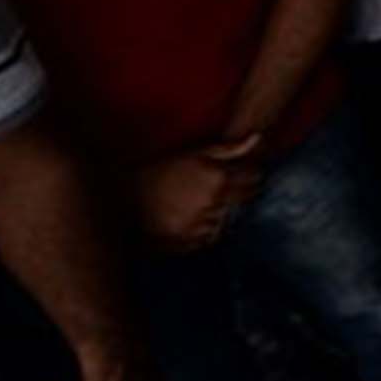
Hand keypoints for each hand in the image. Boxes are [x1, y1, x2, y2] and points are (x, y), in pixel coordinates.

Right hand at [132, 142, 262, 251]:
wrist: (122, 196)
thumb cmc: (160, 170)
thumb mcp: (194, 153)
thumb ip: (229, 149)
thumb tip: (258, 138)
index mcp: (217, 177)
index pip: (254, 179)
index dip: (249, 176)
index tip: (240, 176)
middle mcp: (211, 201)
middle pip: (242, 202)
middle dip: (234, 196)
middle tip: (215, 192)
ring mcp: (198, 223)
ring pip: (223, 221)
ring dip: (216, 215)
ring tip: (194, 205)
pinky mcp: (184, 242)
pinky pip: (204, 238)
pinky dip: (200, 231)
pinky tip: (185, 219)